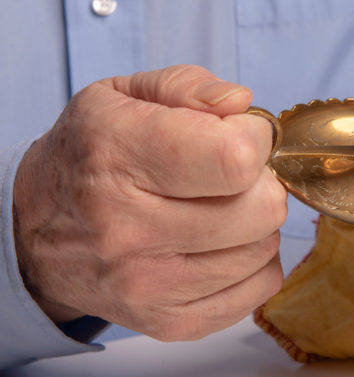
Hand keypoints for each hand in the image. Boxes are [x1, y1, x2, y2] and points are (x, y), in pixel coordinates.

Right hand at [13, 65, 286, 340]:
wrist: (34, 233)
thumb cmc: (91, 155)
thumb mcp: (122, 96)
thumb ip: (188, 86)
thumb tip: (242, 105)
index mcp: (117, 156)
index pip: (235, 158)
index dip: (255, 139)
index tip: (240, 134)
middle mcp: (128, 228)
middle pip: (261, 210)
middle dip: (261, 183)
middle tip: (235, 176)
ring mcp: (148, 285)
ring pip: (264, 250)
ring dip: (257, 224)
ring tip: (221, 208)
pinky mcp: (169, 323)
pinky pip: (258, 289)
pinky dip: (254, 263)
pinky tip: (222, 244)